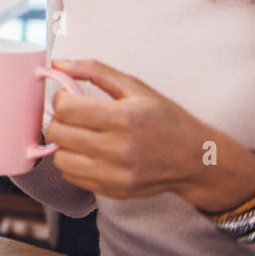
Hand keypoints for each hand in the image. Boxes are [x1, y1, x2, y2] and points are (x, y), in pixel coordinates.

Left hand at [45, 59, 254, 210]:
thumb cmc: (166, 120)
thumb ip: (94, 71)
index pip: (66, 109)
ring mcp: (116, 174)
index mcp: (125, 118)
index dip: (61, 99)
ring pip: (59, 158)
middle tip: (75, 116)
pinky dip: (73, 163)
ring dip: (64, 144)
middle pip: (58, 133)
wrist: (197, 159)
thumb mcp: (136, 87)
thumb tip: (57, 64)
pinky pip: (71, 177)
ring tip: (81, 136)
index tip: (70, 97)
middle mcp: (120, 149)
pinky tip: (90, 153)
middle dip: (59, 120)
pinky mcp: (114, 191)